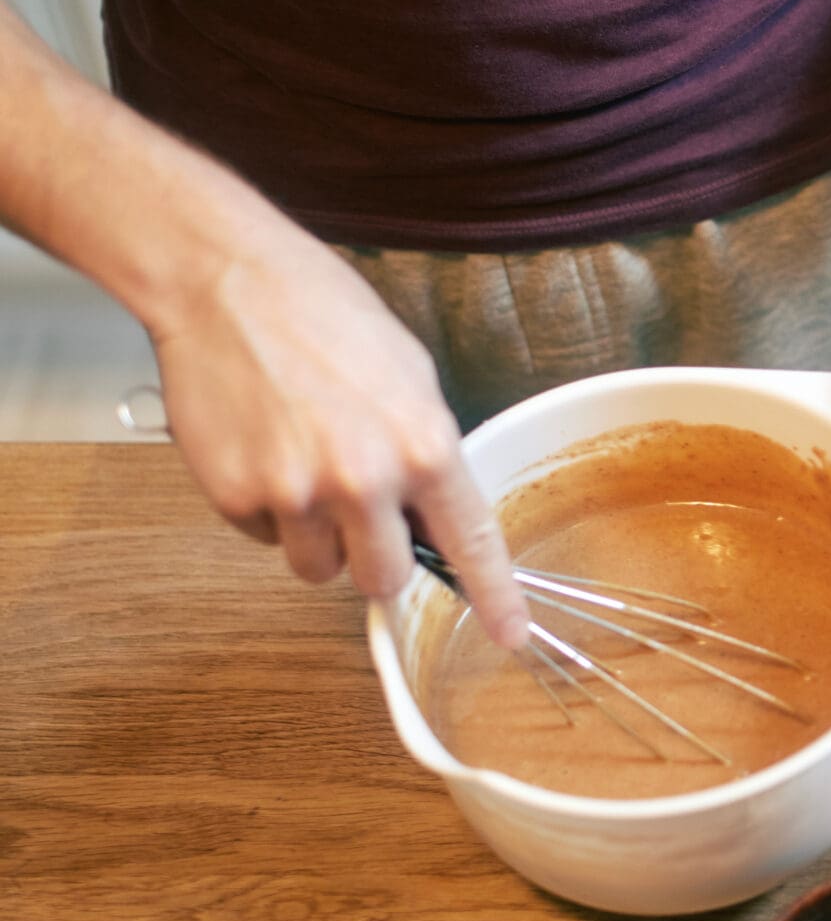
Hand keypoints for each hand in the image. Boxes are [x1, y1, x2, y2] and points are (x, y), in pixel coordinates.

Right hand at [150, 228, 530, 647]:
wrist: (230, 283)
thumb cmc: (326, 316)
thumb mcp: (411, 377)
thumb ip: (427, 449)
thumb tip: (434, 508)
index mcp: (424, 447)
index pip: (471, 542)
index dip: (494, 598)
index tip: (511, 636)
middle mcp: (364, 480)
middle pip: (382, 580)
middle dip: (374, 557)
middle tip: (359, 510)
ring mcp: (296, 493)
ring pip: (316, 568)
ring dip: (316, 536)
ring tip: (303, 464)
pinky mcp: (237, 495)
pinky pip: (261, 537)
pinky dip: (264, 509)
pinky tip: (263, 447)